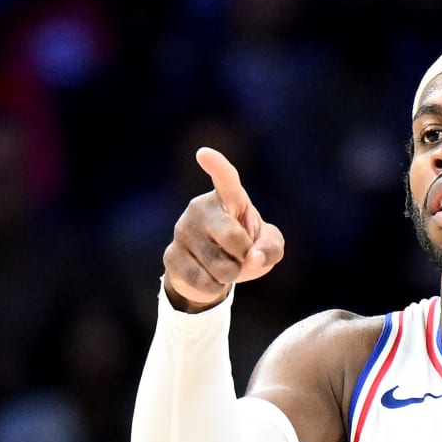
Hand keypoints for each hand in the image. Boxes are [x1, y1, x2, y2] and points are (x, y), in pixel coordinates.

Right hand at [162, 147, 285, 309]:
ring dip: (231, 274)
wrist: (212, 272)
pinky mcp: (171, 255)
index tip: (204, 154)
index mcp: (228, 197)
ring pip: (219, 266)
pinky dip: (215, 287)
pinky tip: (209, 277)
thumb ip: (271, 248)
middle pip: (232, 237)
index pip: (225, 178)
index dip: (217, 166)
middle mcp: (200, 208)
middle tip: (242, 255)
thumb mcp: (268, 245)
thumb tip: (253, 258)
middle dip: (245, 256)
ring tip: (224, 266)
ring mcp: (182, 231)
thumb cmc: (245, 247)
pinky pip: (203, 281)